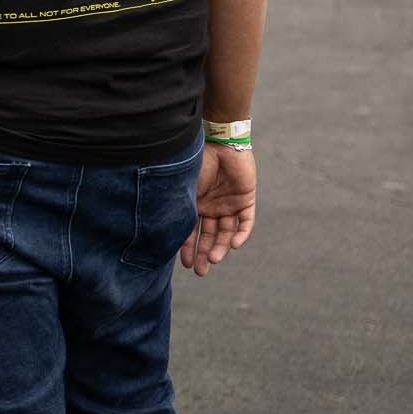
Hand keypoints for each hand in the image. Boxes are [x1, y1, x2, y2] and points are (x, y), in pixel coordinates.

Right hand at [180, 144, 256, 276]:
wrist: (219, 142)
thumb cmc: (195, 162)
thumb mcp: (184, 189)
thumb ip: (181, 208)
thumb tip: (167, 234)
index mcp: (195, 203)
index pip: (192, 231)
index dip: (187, 248)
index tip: (184, 264)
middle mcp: (212, 206)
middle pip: (209, 235)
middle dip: (204, 253)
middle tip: (200, 271)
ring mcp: (229, 204)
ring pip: (226, 232)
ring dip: (220, 246)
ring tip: (214, 259)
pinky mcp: (246, 200)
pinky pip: (245, 222)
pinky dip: (241, 234)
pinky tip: (234, 245)